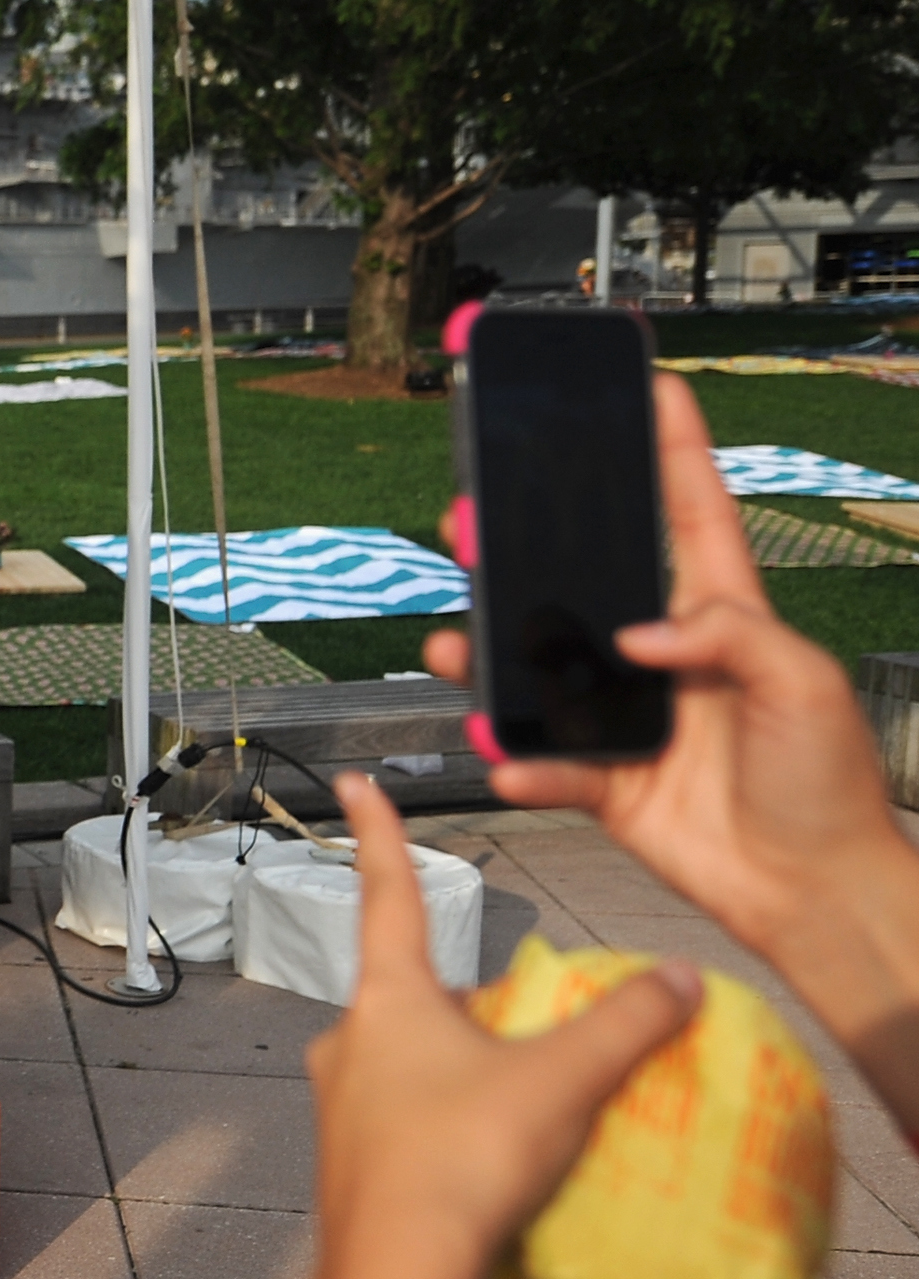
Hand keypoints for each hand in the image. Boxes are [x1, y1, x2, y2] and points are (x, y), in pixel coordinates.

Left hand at [308, 776, 699, 1278]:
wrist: (396, 1276)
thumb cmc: (465, 1155)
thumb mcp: (561, 1079)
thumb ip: (624, 1024)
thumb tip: (680, 974)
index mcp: (388, 999)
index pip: (390, 894)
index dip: (381, 834)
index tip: (355, 779)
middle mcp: (348, 1041)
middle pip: (420, 998)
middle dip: (474, 1007)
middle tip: (538, 1037)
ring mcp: (341, 1107)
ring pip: (413, 1066)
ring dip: (464, 1073)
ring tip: (529, 1110)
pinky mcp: (351, 1167)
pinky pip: (410, 1126)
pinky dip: (453, 1129)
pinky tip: (496, 1164)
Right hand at [424, 376, 907, 968]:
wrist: (810, 890)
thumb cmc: (829, 783)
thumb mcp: (803, 684)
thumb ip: (729, 637)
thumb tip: (639, 634)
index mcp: (726, 618)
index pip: (693, 516)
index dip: (675, 451)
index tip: (653, 388)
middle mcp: (666, 658)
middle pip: (581, 584)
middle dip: (524, 548)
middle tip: (472, 519)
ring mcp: (627, 717)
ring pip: (535, 670)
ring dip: (484, 656)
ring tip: (450, 643)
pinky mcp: (602, 780)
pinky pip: (542, 763)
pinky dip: (520, 763)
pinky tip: (510, 758)